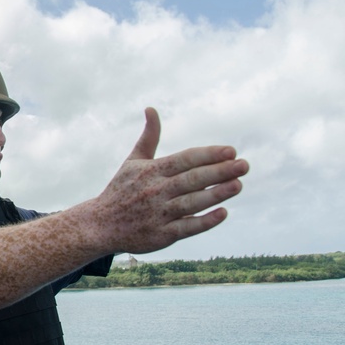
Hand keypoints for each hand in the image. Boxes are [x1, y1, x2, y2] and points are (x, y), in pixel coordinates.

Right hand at [93, 107, 248, 254]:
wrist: (100, 225)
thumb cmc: (121, 190)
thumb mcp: (133, 161)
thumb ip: (149, 137)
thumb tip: (151, 108)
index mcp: (150, 171)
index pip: (184, 159)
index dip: (208, 155)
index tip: (231, 151)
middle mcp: (155, 191)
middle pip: (192, 180)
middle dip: (220, 172)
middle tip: (244, 165)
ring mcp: (158, 214)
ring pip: (192, 203)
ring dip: (216, 194)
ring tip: (238, 185)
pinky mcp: (160, 236)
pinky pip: (186, 228)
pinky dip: (204, 221)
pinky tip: (223, 213)